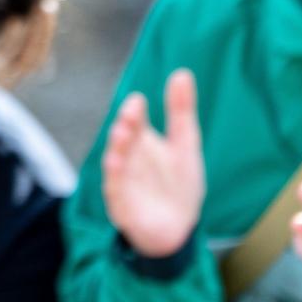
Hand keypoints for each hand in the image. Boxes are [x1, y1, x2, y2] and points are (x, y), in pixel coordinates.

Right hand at [102, 68, 205, 256]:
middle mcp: (129, 159)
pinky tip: (116, 165)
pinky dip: (115, 179)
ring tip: (123, 134)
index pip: (136, 122)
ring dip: (118, 149)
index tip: (138, 100)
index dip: (135, 112)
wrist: (178, 229)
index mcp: (142, 142)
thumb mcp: (186, 145)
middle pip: (124, 139)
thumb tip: (182, 73)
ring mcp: (123, 182)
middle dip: (126, 127)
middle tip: (130, 114)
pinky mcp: (121, 206)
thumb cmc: (179, 184)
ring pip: (116, 162)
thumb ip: (180, 111)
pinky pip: (115, 190)